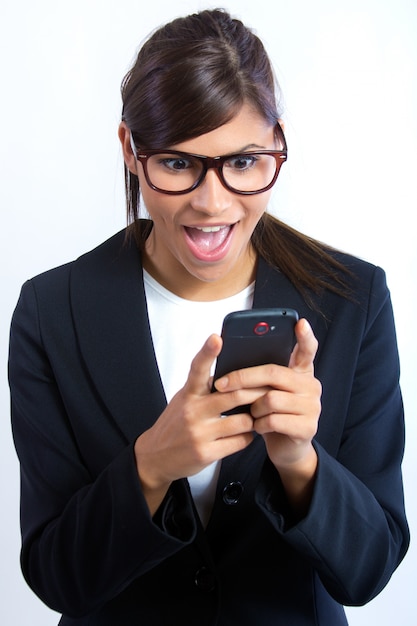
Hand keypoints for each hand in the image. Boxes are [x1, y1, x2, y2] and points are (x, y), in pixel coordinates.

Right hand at [134, 334, 255, 514]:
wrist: (156, 457)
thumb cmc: (176, 423)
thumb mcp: (185, 399)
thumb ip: (205, 387)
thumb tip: (235, 372)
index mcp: (188, 393)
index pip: (197, 368)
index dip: (207, 352)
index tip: (217, 338)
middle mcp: (192, 410)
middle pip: (235, 395)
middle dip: (257, 393)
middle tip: (269, 390)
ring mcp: (199, 432)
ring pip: (243, 420)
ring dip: (254, 419)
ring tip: (253, 417)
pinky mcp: (206, 453)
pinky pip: (240, 441)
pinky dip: (247, 437)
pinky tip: (243, 434)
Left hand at [214, 319, 321, 513]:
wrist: (286, 449)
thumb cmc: (271, 414)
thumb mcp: (266, 391)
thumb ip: (260, 375)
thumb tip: (230, 357)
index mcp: (301, 372)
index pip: (307, 349)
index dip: (305, 336)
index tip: (300, 322)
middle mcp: (311, 385)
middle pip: (273, 373)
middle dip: (242, 378)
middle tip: (220, 385)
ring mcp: (313, 406)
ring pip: (270, 399)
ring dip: (252, 408)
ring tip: (250, 413)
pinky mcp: (308, 427)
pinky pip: (273, 420)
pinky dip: (259, 424)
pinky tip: (257, 427)